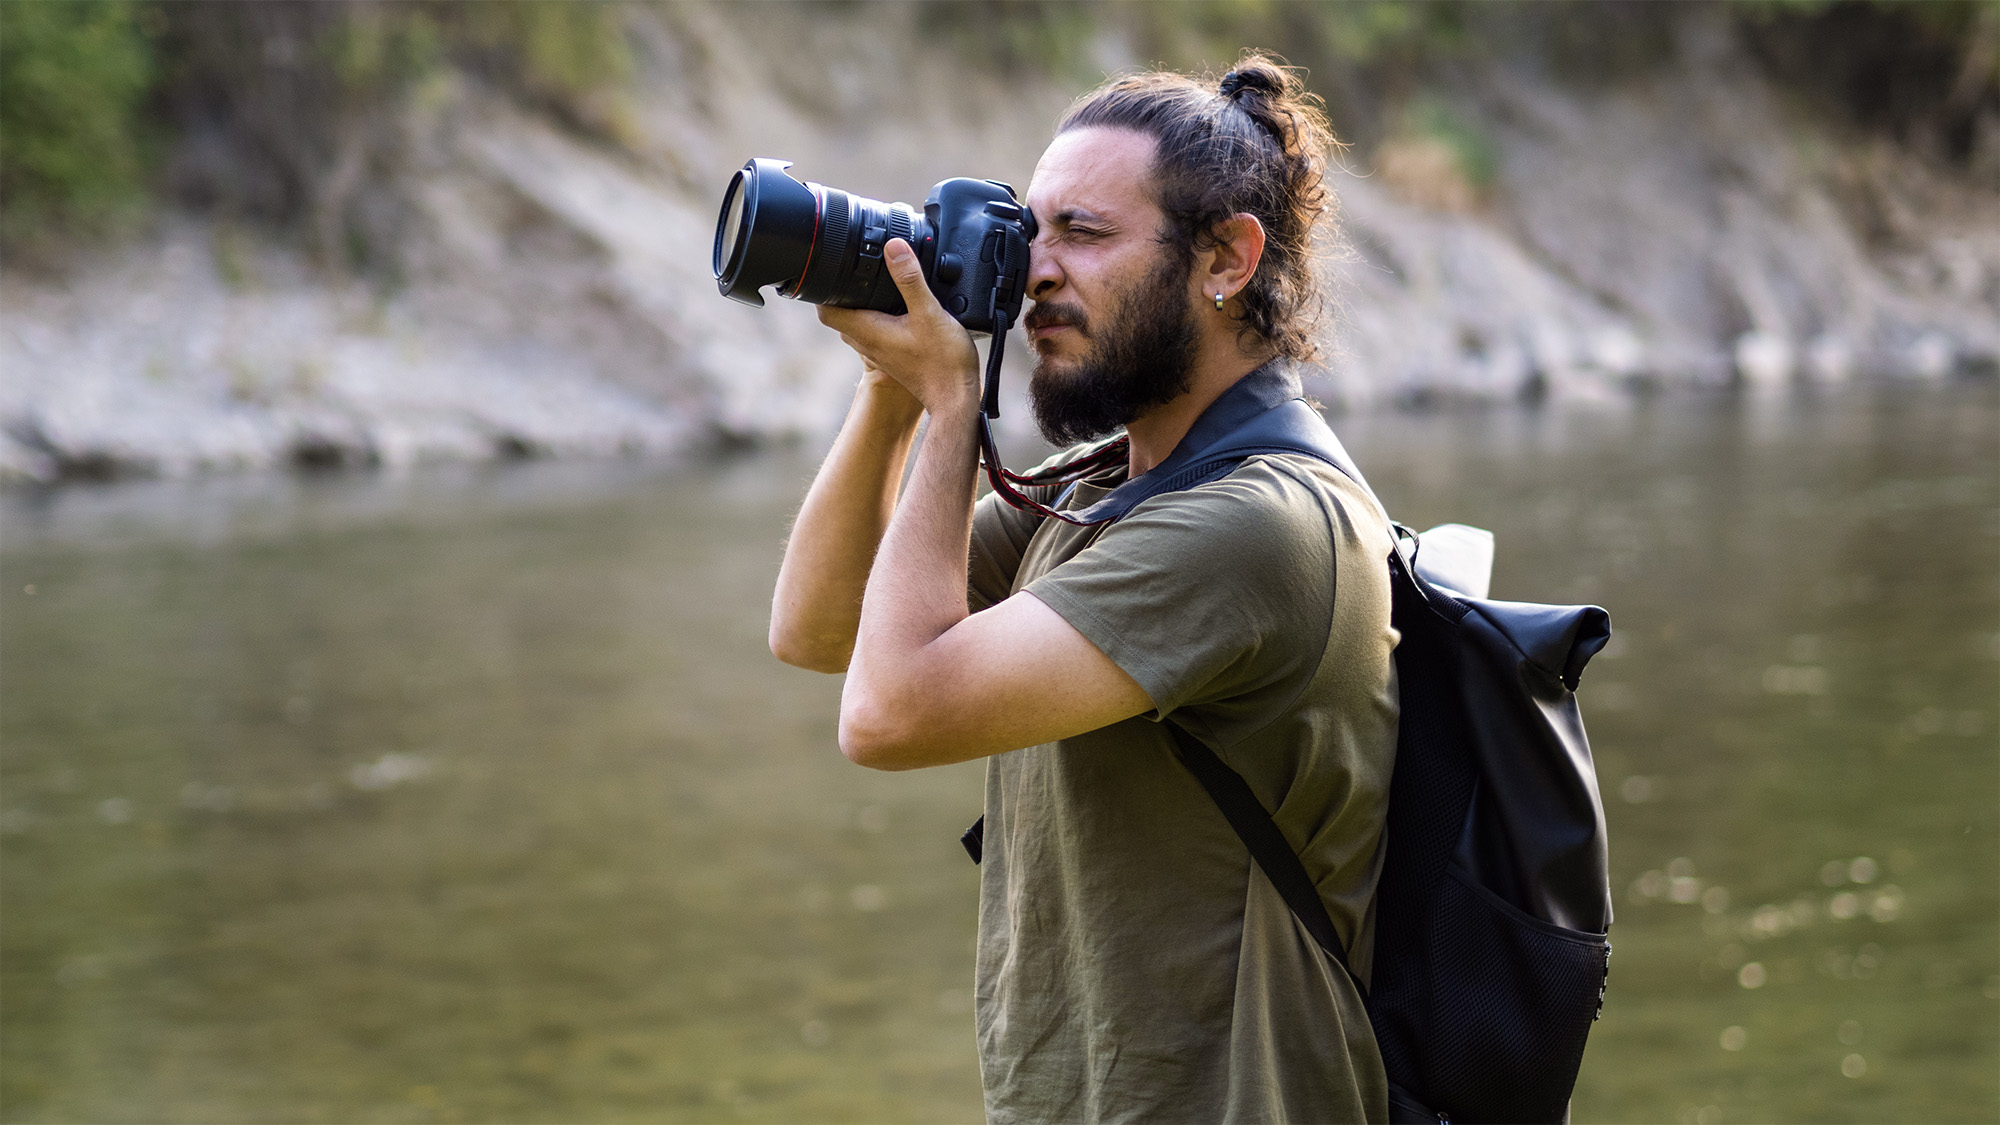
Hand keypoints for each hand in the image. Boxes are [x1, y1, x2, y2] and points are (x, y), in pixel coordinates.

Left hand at [818, 240, 979, 418]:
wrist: (955, 398)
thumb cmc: (942, 362)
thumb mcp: (928, 312)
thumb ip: (910, 279)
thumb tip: (893, 247)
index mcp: (868, 331)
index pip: (825, 310)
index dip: (821, 288)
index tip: (829, 267)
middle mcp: (867, 343)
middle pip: (839, 314)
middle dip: (841, 291)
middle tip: (852, 269)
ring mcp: (879, 351)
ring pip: (856, 322)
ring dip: (860, 303)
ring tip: (874, 282)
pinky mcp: (892, 355)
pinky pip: (874, 331)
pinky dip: (877, 315)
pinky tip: (898, 306)